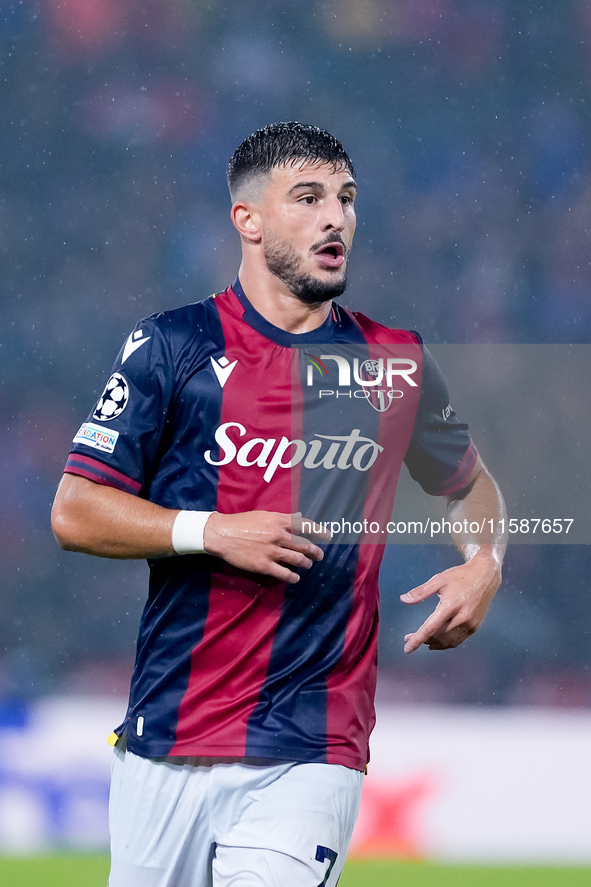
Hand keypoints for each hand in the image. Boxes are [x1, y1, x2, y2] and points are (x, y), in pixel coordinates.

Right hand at [203, 511, 328, 584]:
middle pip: (304, 545)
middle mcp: (278, 535)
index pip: (305, 525)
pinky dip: (293, 577)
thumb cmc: (242, 523)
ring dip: (306, 563)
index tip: (328, 536)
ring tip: (308, 565)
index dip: (319, 531)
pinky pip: (284, 573)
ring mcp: (271, 551)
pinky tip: (296, 578)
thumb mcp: (264, 515)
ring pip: (297, 559)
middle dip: (315, 552)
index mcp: (278, 520)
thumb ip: (282, 518)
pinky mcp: (263, 565)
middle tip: (319, 555)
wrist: (222, 534)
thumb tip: (298, 518)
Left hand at [400, 550, 500, 652]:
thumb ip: (420, 592)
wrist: (485, 576)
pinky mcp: (475, 626)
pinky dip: (446, 643)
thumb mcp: (438, 580)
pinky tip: (438, 642)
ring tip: (423, 640)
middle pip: (438, 636)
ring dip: (434, 643)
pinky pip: (458, 640)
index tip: (407, 648)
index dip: (417, 640)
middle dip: (423, 640)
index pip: (430, 628)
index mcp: (450, 605)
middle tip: (409, 638)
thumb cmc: (460, 576)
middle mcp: (461, 617)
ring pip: (448, 641)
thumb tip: (403, 599)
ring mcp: (470, 624)